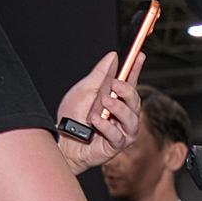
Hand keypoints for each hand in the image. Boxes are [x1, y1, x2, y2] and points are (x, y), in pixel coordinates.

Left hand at [56, 51, 142, 173]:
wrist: (62, 140)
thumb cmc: (73, 116)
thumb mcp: (84, 90)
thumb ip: (99, 74)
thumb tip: (112, 57)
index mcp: (116, 99)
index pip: (130, 82)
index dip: (136, 69)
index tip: (139, 55)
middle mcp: (123, 114)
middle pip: (135, 100)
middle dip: (127, 91)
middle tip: (114, 84)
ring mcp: (122, 130)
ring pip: (131, 119)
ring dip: (118, 108)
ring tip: (103, 102)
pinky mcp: (116, 145)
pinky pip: (118, 136)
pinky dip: (107, 127)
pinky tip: (96, 120)